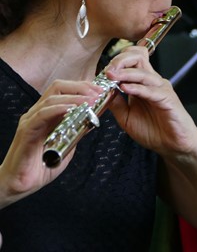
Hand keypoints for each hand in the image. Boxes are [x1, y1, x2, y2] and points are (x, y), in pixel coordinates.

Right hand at [0, 80, 101, 207]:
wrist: (20, 185)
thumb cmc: (41, 166)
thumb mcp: (67, 144)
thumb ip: (77, 131)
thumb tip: (93, 119)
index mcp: (48, 115)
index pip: (64, 91)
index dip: (83, 87)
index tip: (101, 90)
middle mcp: (38, 114)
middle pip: (58, 88)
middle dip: (81, 87)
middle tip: (98, 92)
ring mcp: (31, 121)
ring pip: (51, 98)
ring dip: (74, 97)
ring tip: (91, 100)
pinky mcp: (26, 131)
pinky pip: (42, 115)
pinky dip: (58, 109)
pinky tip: (72, 109)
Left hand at [104, 46, 196, 156]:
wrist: (173, 145)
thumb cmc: (154, 130)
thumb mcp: (126, 117)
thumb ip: (116, 103)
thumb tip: (101, 91)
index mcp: (143, 84)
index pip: (132, 60)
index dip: (117, 61)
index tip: (103, 72)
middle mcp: (153, 82)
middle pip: (138, 58)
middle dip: (120, 60)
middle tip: (107, 69)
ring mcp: (161, 89)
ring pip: (143, 73)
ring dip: (125, 73)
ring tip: (111, 76)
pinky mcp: (167, 99)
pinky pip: (151, 90)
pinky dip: (136, 88)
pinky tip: (125, 88)